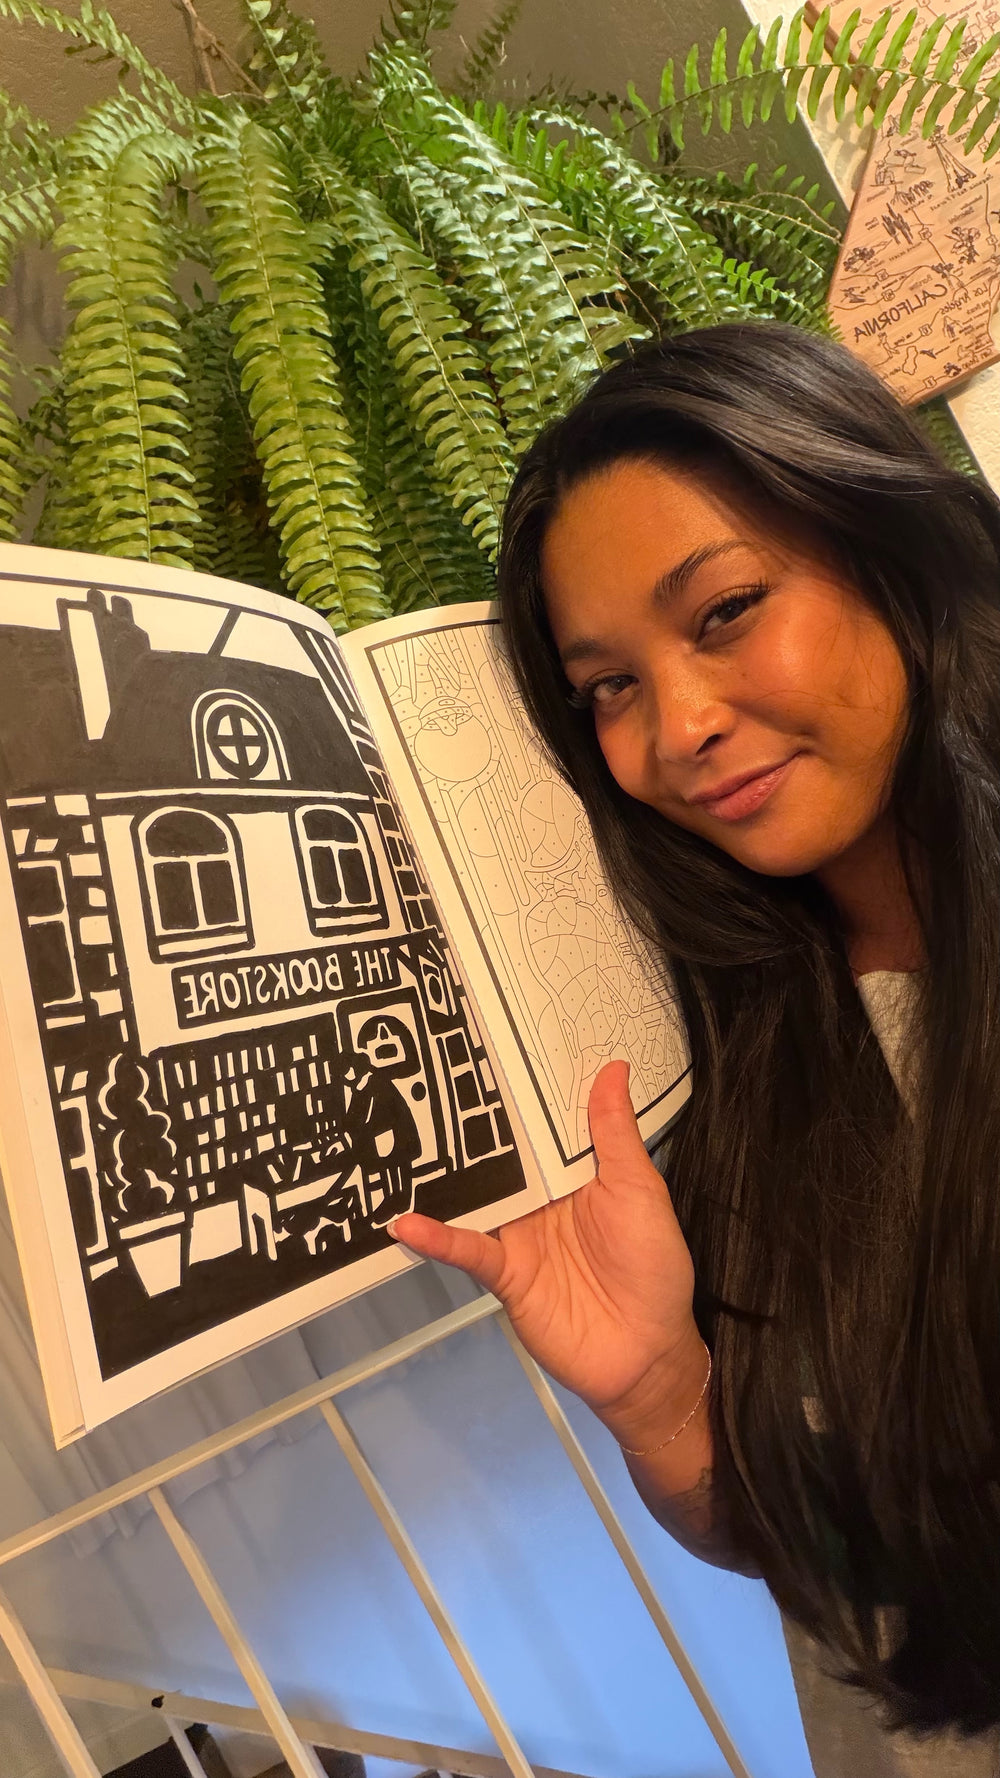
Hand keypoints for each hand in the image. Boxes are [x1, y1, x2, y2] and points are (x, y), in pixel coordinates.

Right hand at [388, 1059, 701, 1422]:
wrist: (646, 1355)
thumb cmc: (652, 1265)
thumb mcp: (640, 1191)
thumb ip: (616, 1135)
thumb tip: (612, 1068)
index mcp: (574, 1174)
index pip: (540, 1126)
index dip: (519, 1091)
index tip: (488, 1045)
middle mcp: (540, 1199)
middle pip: (498, 1156)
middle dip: (466, 1123)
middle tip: (418, 1076)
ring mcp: (518, 1235)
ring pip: (475, 1196)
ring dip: (439, 1176)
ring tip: (392, 1137)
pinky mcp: (504, 1273)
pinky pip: (468, 1250)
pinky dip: (437, 1238)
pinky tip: (405, 1224)